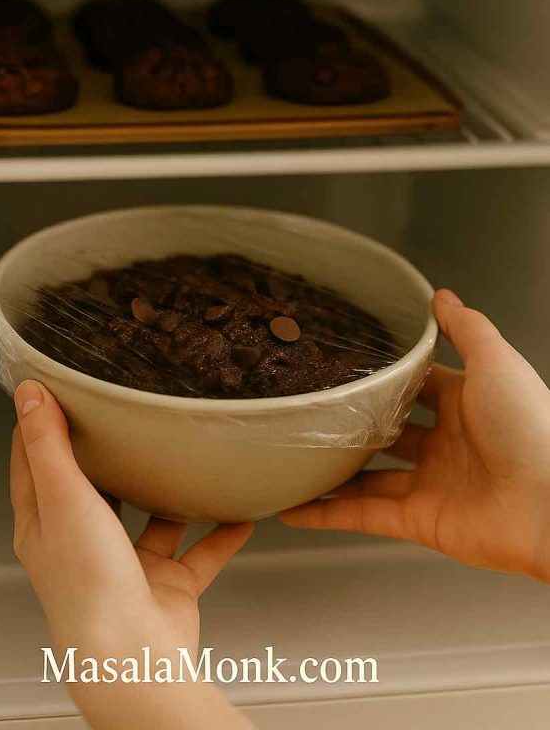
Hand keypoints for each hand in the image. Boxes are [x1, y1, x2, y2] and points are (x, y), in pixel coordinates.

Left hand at [10, 381, 253, 728]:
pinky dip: (221, 534)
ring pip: (153, 520)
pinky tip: (241, 513)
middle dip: (111, 456)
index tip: (58, 390)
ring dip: (172, 495)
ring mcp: (127, 567)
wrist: (134, 657)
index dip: (42, 427)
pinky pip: (200, 553)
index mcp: (47, 525)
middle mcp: (84, 546)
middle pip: (95, 490)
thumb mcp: (64, 498)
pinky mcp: (166, 587)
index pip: (35, 465)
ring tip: (190, 459)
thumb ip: (48, 444)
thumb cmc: (88, 584)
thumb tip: (27, 394)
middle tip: (129, 415)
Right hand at [282, 289, 549, 582]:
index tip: (349, 364)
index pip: (418, 385)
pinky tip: (295, 506)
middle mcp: (449, 444)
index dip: (386, 375)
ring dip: (333, 470)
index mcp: (467, 404)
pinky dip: (328, 514)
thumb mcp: (497, 362)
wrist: (549, 506)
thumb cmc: (532, 430)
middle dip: (355, 422)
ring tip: (294, 457)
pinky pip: (364, 515)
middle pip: (389, 431)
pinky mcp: (419, 521)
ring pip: (369, 476)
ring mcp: (432, 484)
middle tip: (314, 409)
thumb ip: (467, 329)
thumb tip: (442, 297)